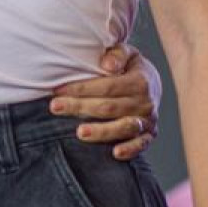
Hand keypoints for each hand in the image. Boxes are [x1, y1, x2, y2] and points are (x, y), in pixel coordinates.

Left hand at [49, 44, 159, 160]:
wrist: (152, 84)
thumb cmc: (130, 67)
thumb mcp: (128, 53)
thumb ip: (118, 54)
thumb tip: (107, 65)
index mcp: (140, 80)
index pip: (107, 86)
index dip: (81, 89)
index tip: (58, 90)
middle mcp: (145, 102)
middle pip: (109, 107)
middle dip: (80, 107)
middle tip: (55, 107)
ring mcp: (148, 120)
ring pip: (124, 127)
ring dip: (101, 131)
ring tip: (80, 132)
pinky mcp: (149, 135)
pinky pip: (141, 145)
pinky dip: (130, 150)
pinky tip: (115, 153)